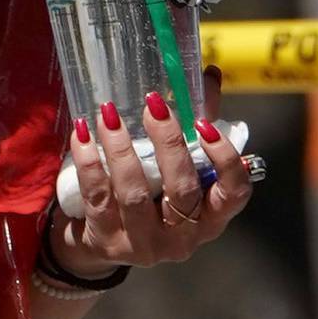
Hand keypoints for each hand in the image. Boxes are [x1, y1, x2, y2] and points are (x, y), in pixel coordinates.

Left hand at [55, 66, 253, 274]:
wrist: (102, 241)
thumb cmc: (152, 195)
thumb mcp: (178, 166)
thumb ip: (198, 121)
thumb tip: (209, 74)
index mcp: (210, 217)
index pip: (234, 193)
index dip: (225, 160)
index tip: (204, 125)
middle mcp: (182, 238)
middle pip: (182, 190)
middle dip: (167, 143)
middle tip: (153, 104)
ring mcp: (143, 244)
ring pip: (135, 194)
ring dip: (121, 149)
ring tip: (108, 113)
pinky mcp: (106, 242)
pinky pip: (97, 198)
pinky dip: (90, 163)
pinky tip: (83, 135)